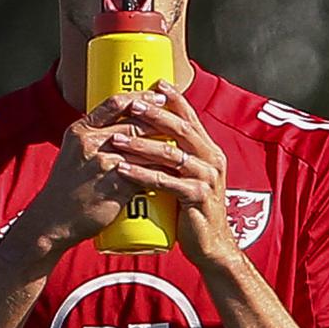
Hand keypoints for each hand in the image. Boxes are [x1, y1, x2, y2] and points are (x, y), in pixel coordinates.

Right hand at [19, 90, 163, 254]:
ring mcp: (104, 164)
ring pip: (145, 148)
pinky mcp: (116, 187)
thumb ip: (94, 137)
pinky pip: (146, 174)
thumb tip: (122, 125)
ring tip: (181, 144)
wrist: (53, 220)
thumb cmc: (65, 187)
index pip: (114, 103)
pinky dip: (161, 171)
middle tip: (177, 120)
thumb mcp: (73, 152)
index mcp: (80, 130)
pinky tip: (174, 170)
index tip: (158, 96)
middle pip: (135, 123)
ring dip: (165, 145)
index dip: (140, 97)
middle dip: (160, 120)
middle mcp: (91, 143)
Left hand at [109, 79, 240, 267]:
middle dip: (156, 114)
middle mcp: (212, 160)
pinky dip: (142, 174)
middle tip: (132, 104)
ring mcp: (206, 179)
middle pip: (182, 130)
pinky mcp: (197, 198)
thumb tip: (151, 137)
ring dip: (142, 144)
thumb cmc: (193, 211)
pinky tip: (123, 169)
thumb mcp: (188, 178)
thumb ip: (176, 159)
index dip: (175, 98)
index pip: (191, 118)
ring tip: (116, 138)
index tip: (157, 81)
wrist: (211, 246)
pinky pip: (166, 182)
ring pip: (171, 154)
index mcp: (209, 151)